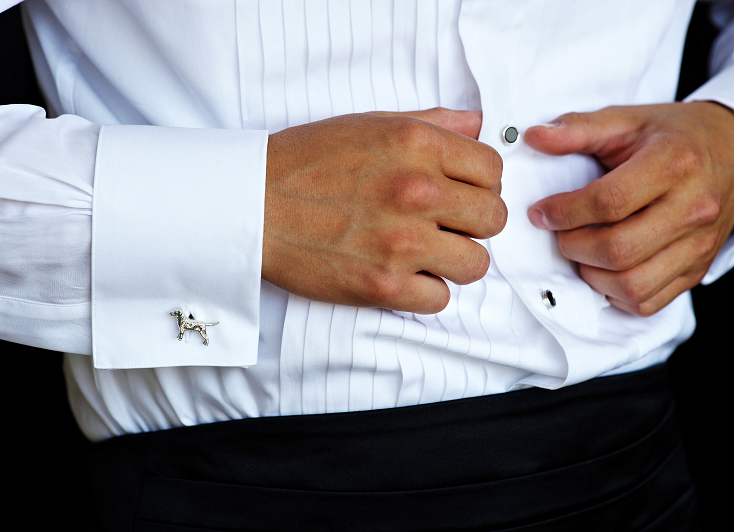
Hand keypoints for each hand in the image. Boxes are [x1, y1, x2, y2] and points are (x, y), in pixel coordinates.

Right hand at [262, 108, 505, 313]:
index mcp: (416, 145)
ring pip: (475, 264)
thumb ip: (429, 124)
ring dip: (454, 261)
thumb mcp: (368, 123)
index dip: (479, 183)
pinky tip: (400, 275)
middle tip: (443, 224)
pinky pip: (440, 299)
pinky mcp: (383, 286)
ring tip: (425, 254)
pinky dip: (424, 291)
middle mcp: (416, 191)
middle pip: (493, 219)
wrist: (251, 204)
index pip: (493, 170)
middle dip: (472, 223)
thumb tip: (476, 125)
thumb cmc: (303, 162)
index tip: (459, 193)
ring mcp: (401, 243)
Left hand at [526, 102, 733, 315]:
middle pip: (619, 249)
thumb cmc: (675, 137)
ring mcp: (698, 245)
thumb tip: (534, 137)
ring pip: (633, 284)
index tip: (541, 212)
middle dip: (573, 246)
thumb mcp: (628, 120)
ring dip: (591, 275)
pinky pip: (648, 302)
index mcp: (674, 164)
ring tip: (580, 252)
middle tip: (560, 233)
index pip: (609, 202)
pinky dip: (615, 295)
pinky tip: (604, 270)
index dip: (564, 212)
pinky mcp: (697, 270)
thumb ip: (579, 128)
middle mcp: (693, 208)